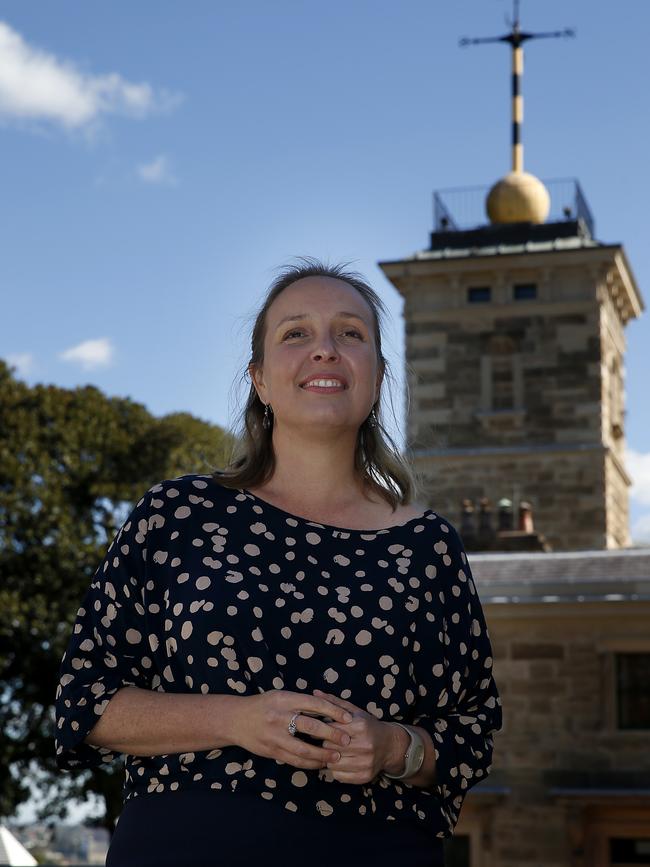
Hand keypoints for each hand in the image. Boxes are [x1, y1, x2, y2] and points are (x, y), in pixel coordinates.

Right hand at [236, 690, 352, 769]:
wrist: (236, 719)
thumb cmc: (263, 705)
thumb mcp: (280, 696)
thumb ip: (300, 702)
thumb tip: (327, 707)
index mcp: (285, 699)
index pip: (314, 704)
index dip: (333, 711)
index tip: (348, 718)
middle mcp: (280, 717)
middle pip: (311, 726)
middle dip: (331, 734)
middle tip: (346, 740)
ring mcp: (275, 736)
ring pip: (303, 748)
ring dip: (322, 754)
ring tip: (336, 757)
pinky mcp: (272, 751)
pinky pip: (294, 760)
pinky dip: (309, 763)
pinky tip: (319, 764)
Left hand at [312, 688, 396, 784]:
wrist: (390, 745)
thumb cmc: (368, 726)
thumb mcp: (354, 711)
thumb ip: (334, 702)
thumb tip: (315, 692)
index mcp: (361, 727)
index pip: (331, 730)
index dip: (323, 730)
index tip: (319, 729)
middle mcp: (365, 745)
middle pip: (330, 747)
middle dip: (326, 744)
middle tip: (327, 741)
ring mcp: (365, 763)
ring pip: (332, 763)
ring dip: (330, 758)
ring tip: (335, 751)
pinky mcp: (364, 777)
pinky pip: (338, 776)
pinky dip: (336, 770)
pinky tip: (341, 762)